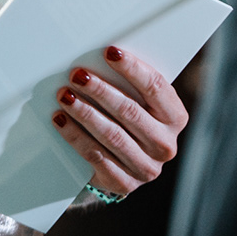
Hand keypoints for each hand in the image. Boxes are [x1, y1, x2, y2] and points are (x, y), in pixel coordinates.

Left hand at [51, 46, 187, 198]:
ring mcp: (145, 167)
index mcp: (175, 118)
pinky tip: (61, 120)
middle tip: (78, 74)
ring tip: (65, 95)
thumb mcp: (141, 103)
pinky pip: (95, 156)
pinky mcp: (123, 183)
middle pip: (129, 111)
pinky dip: (74, 136)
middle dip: (100, 90)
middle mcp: (165, 145)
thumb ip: (131, 85)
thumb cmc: (131, 121)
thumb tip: (103, 55)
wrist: (125, 166)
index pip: (155, 87)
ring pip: (111, 135)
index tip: (109, 52)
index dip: (132, 68)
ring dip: (84, 112)